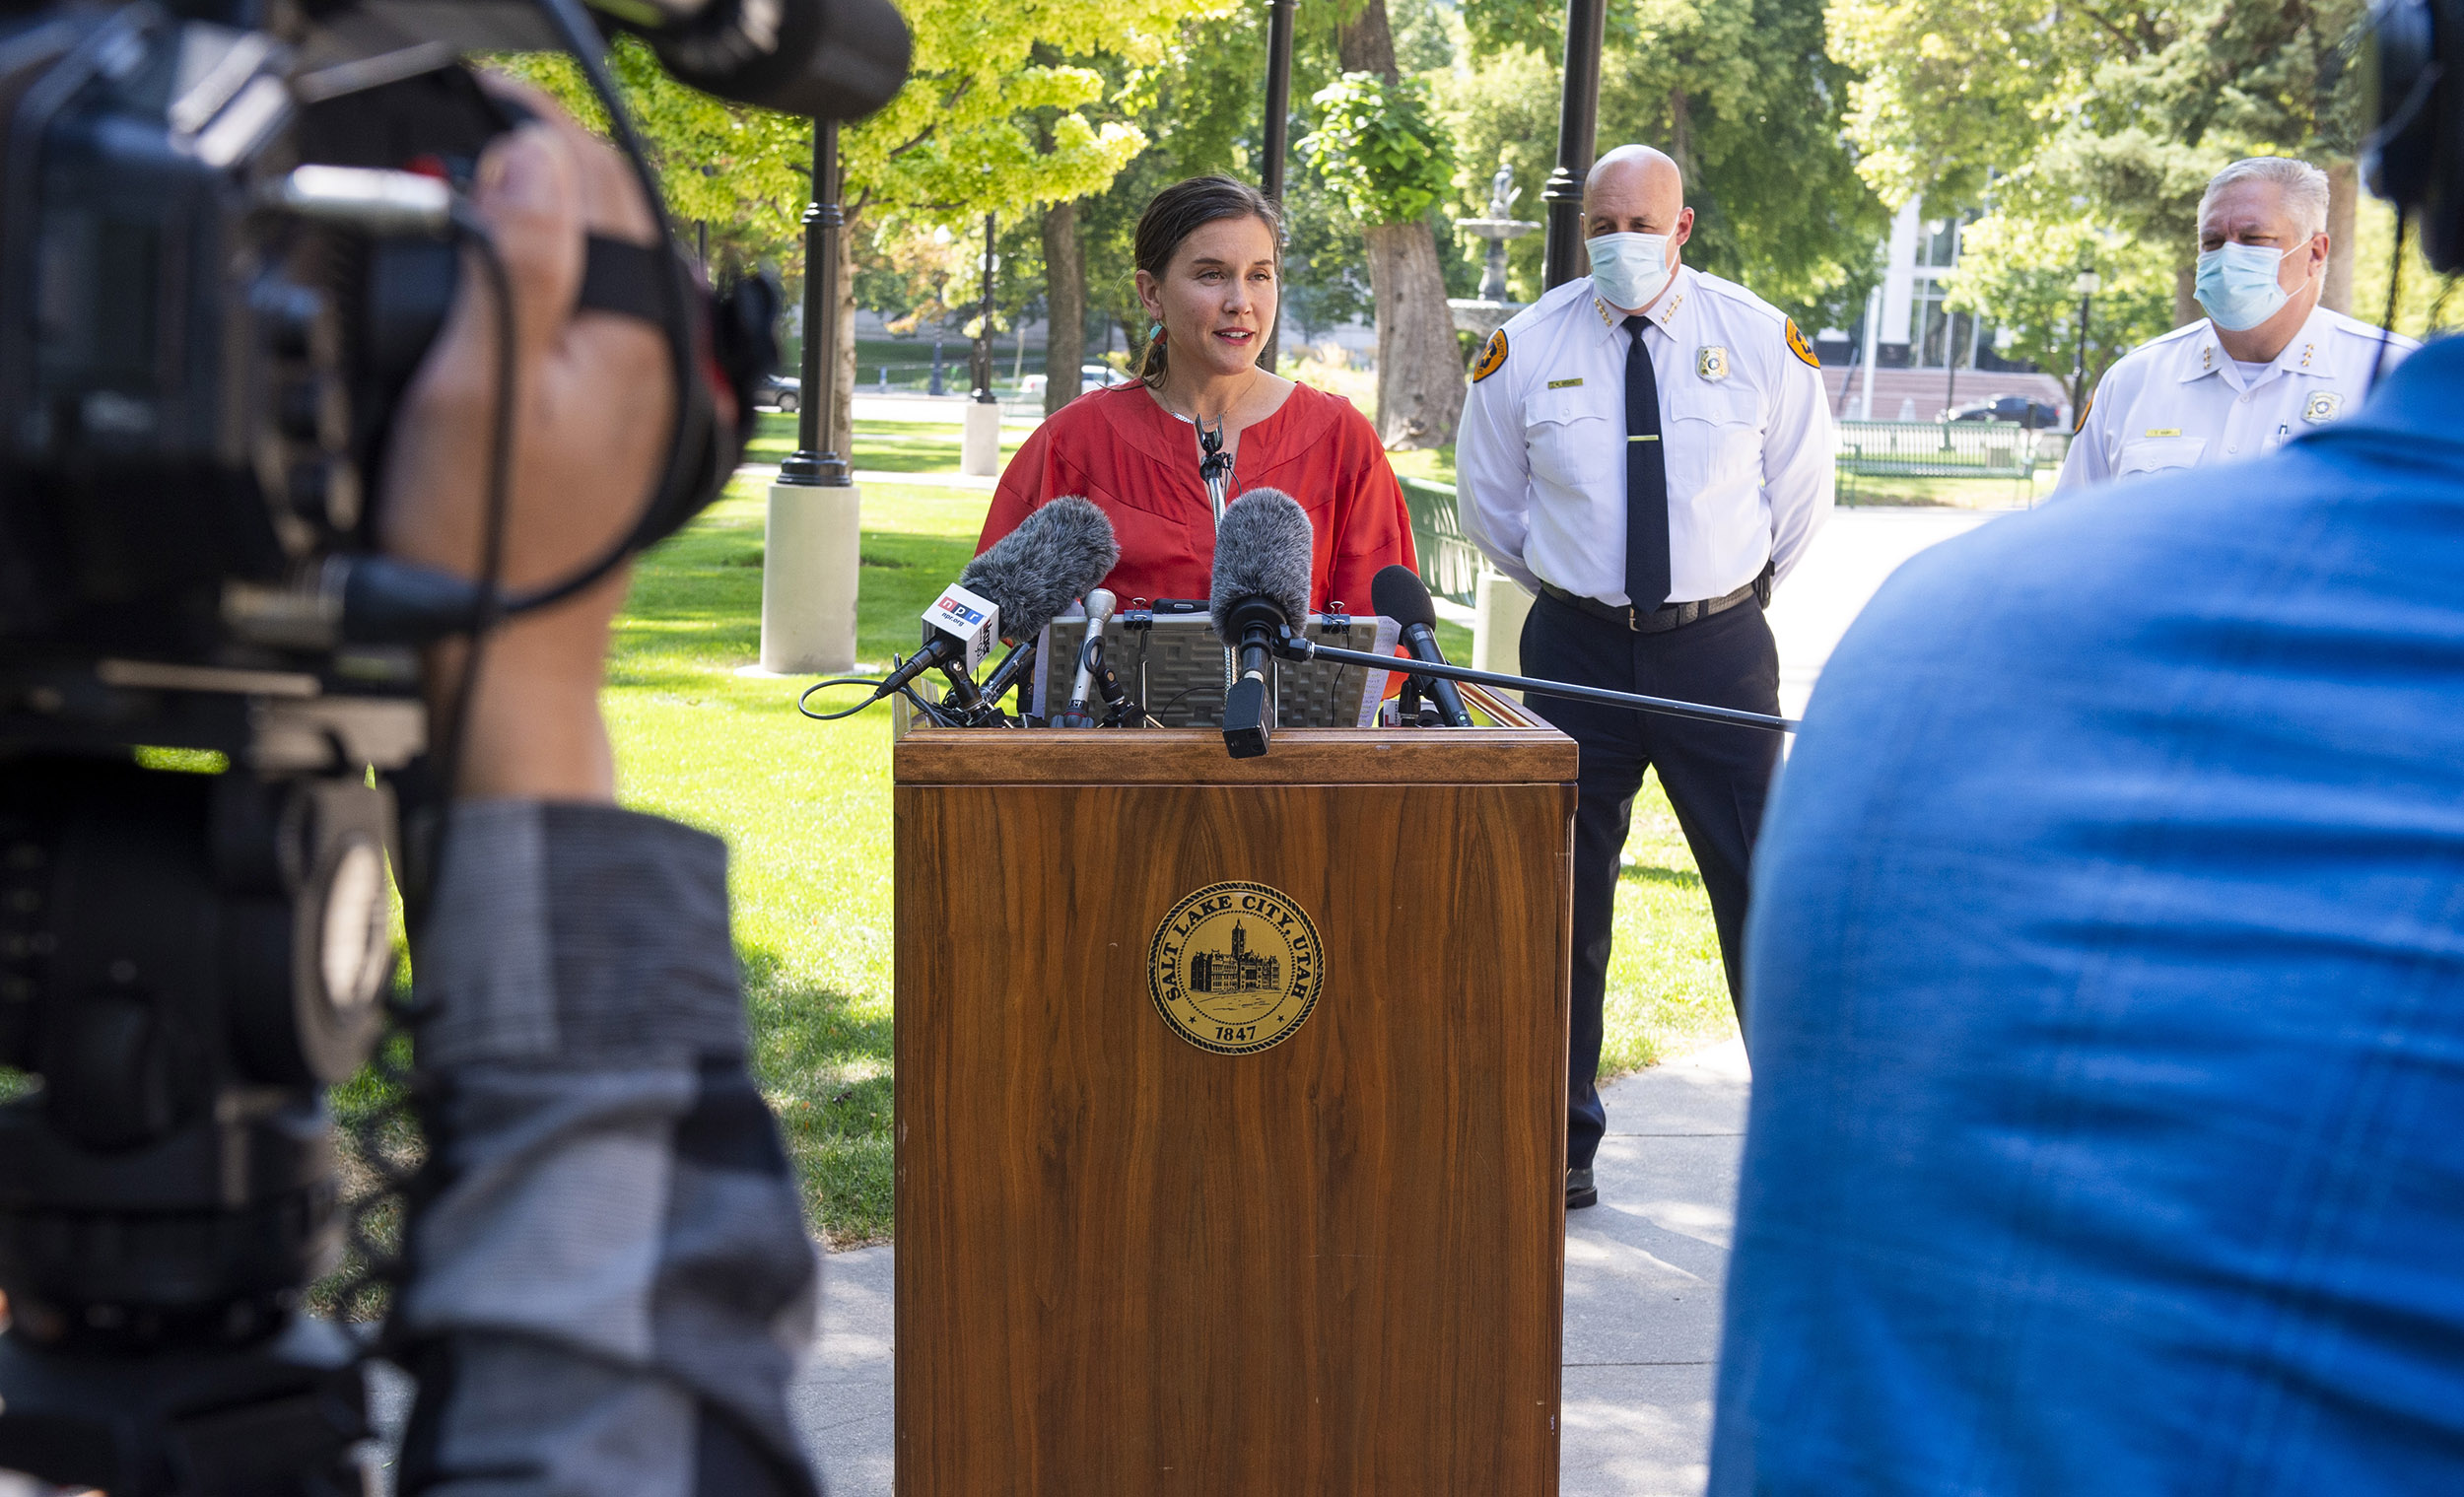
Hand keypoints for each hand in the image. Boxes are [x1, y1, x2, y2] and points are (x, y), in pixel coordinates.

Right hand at [376, 79, 672, 802]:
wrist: (510, 654)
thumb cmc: (488, 544)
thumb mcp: (478, 387)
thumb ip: (517, 264)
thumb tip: (533, 159)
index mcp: (641, 334)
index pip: (603, 183)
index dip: (536, 128)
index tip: (481, 105)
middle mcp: (666, 357)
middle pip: (618, 216)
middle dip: (552, 163)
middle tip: (480, 136)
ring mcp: (653, 390)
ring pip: (613, 263)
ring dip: (561, 216)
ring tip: (495, 186)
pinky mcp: (629, 420)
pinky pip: (604, 313)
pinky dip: (566, 276)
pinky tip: (524, 279)